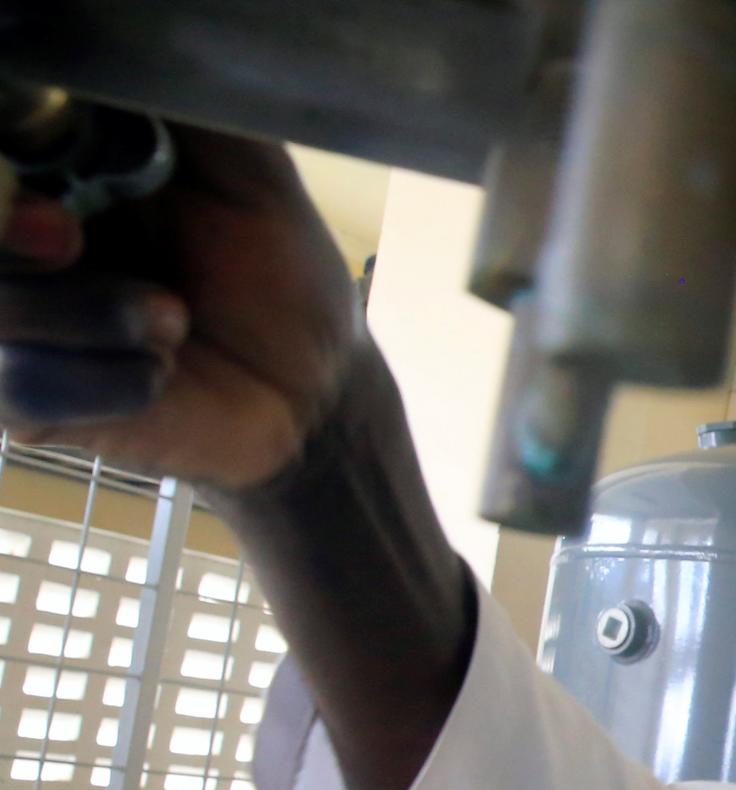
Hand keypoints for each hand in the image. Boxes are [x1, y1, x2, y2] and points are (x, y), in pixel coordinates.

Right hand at [0, 125, 356, 490]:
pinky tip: (160, 373)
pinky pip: (23, 387)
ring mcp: (18, 325)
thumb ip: (178, 112)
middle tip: (71, 239)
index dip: (2, 175)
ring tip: (172, 319)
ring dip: (86, 314)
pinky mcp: (33, 402)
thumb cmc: (277, 267)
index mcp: (54, 175)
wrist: (315, 380)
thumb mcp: (243, 169)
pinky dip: (106, 381)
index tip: (49, 189)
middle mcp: (20, 245)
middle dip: (3, 236)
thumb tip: (127, 52)